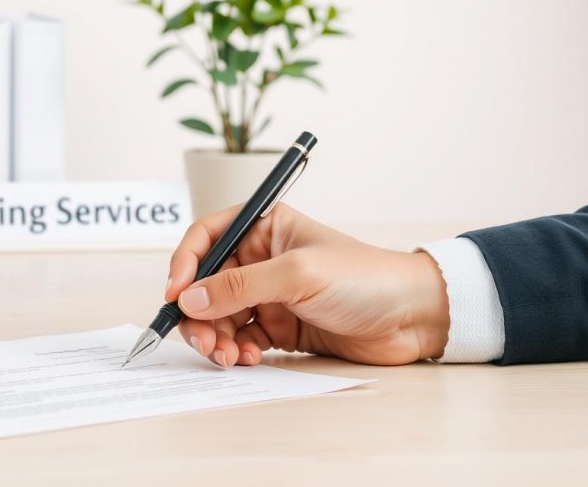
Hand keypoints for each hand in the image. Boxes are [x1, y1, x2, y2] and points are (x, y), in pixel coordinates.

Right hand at [165, 204, 449, 366]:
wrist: (412, 316)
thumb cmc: (365, 278)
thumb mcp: (297, 274)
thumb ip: (239, 287)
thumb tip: (188, 299)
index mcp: (264, 228)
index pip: (206, 239)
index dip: (185, 265)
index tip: (175, 295)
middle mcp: (262, 259)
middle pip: (207, 284)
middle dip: (198, 314)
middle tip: (203, 342)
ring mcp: (270, 294)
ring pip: (221, 316)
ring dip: (216, 338)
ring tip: (227, 357)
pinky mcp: (281, 326)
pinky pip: (243, 339)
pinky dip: (238, 351)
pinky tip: (248, 359)